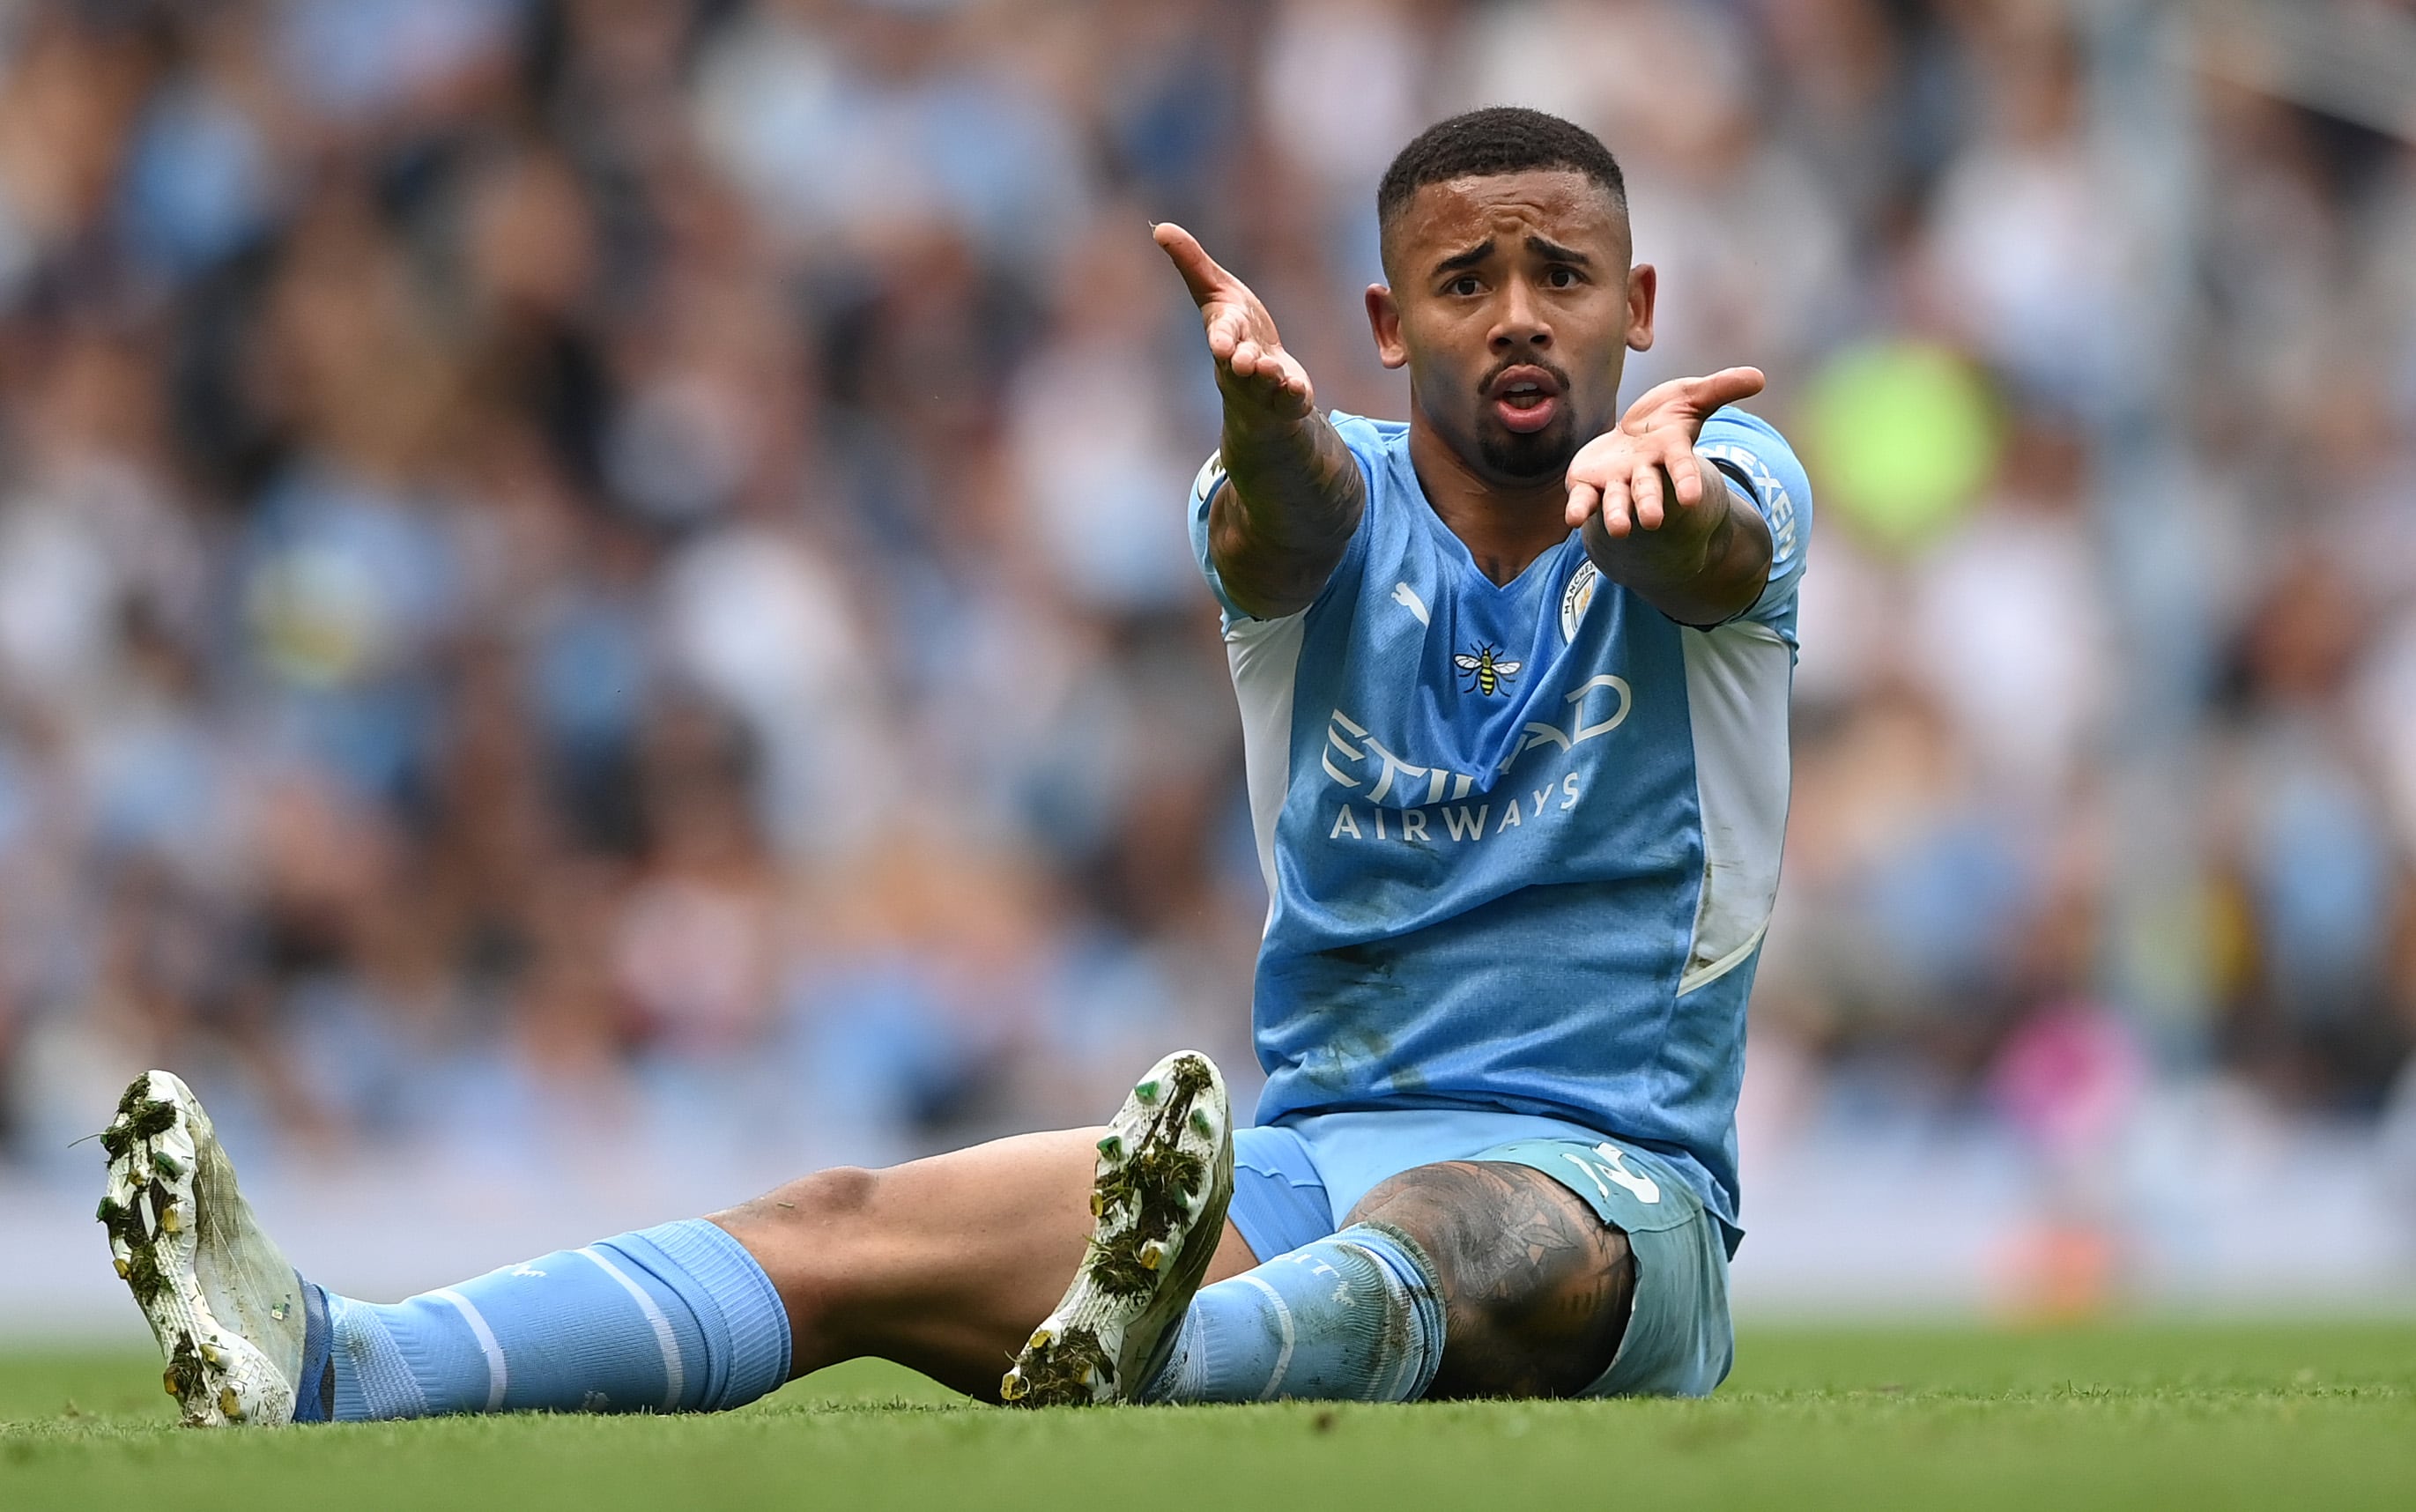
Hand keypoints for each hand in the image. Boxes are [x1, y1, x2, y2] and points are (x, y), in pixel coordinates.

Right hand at [1154, 222, 1314, 422]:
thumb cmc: (1235, 331)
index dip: (1221, 340)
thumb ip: (1191, 263)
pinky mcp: (1290, 399)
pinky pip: (1291, 399)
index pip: (1221, 337)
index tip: (1221, 345)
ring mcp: (1265, 386)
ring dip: (1269, 376)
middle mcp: (1242, 366)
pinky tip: (1298, 387)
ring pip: (1265, 383)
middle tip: (1245, 362)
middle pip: (1241, 365)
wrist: (1260, 383)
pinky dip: (1294, 394)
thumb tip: (1159, 227)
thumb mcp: (1216, 292)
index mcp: (1226, 337)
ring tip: (1272, 370)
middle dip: (1243, 363)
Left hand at [1564, 367, 1765, 539]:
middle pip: (1647, 489)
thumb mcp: (1692, 396)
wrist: (1630, 437)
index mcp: (1670, 452)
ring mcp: (1617, 481)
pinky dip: (1579, 509)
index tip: (1692, 500)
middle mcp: (1644, 472)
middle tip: (1651, 521)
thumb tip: (1760, 376)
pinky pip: (1584, 499)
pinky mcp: (1589, 483)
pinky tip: (1573, 519)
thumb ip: (1721, 389)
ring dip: (1617, 514)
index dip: (1687, 482)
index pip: (1682, 468)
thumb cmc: (1667, 418)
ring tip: (1618, 529)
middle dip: (1649, 504)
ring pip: (1617, 500)